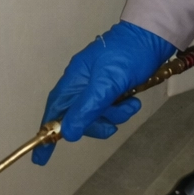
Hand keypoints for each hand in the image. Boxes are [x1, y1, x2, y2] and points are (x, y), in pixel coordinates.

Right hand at [33, 21, 176, 164]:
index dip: (48, 133)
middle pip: (77, 117)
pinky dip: (122, 108)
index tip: (41, 158)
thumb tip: (68, 134)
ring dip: (114, 115)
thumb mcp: (107, 83)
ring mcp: (98, 86)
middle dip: (94, 124)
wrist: (152, 36)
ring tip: (130, 105)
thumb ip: (87, 108)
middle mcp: (82, 84)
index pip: (55, 111)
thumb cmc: (127, 56)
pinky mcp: (113, 87)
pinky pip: (111, 107)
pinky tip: (134, 101)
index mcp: (74, 80)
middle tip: (110, 126)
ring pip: (97, 114)